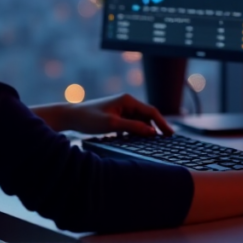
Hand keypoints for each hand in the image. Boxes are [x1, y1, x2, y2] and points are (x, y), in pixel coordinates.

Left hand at [55, 93, 173, 135]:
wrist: (71, 117)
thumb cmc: (89, 118)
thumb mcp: (113, 125)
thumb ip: (133, 127)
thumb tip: (152, 132)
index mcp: (128, 100)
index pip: (151, 111)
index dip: (163, 123)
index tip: (170, 134)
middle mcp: (126, 102)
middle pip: (147, 116)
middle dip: (156, 127)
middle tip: (166, 140)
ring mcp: (121, 109)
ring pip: (140, 121)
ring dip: (145, 130)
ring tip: (153, 142)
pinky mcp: (116, 116)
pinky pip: (131, 124)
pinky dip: (135, 131)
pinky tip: (135, 140)